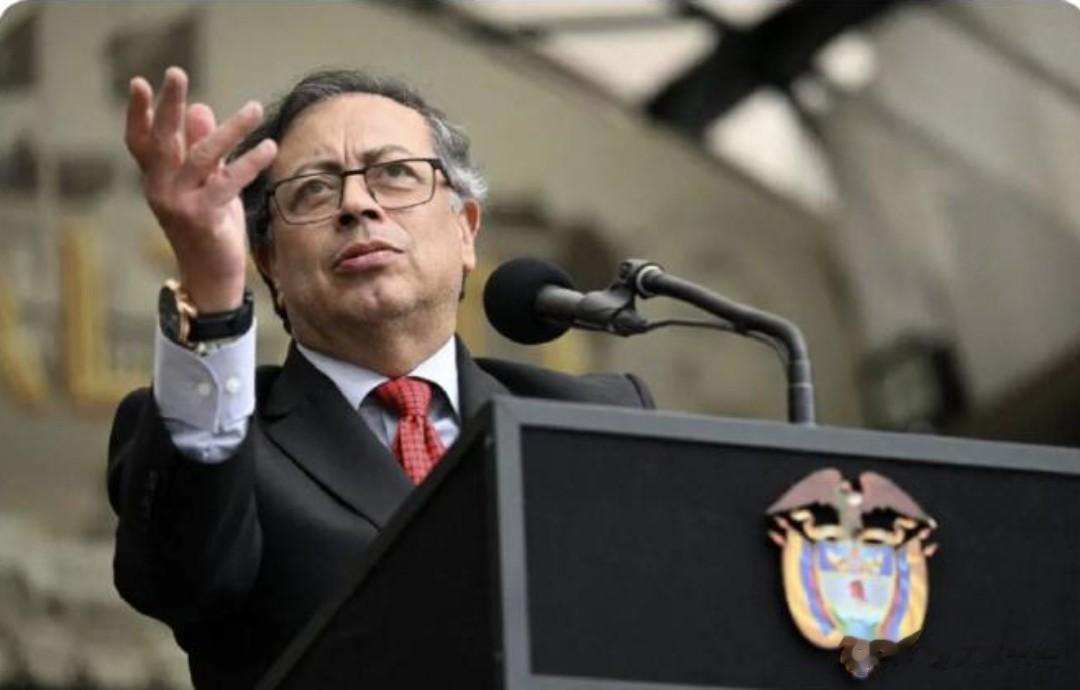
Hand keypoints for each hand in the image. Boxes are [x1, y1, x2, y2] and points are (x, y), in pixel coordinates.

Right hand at [125, 66, 276, 311]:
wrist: (212, 278)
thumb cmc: (209, 229)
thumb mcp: (206, 185)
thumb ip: (202, 150)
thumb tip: (201, 109)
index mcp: (157, 180)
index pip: (141, 142)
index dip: (138, 113)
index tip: (139, 83)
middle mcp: (160, 189)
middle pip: (162, 140)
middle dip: (169, 105)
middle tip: (176, 73)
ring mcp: (178, 204)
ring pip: (201, 156)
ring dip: (230, 130)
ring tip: (254, 108)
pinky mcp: (202, 217)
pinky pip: (228, 182)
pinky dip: (250, 162)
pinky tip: (269, 147)